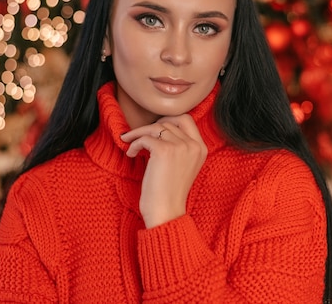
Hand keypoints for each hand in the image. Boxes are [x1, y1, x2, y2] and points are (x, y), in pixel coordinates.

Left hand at [120, 114, 206, 228]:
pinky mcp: (165, 151)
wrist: (166, 212)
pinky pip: (144, 138)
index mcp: (201, 148)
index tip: (155, 129)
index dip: (168, 120)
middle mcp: (193, 145)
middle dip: (151, 126)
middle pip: (169, 122)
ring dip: (138, 135)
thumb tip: (158, 127)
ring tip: (131, 146)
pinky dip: (134, 144)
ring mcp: (180, 147)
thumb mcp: (182, 165)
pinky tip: (131, 154)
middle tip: (139, 135)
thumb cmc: (169, 192)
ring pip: (155, 128)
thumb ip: (179, 146)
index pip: (187, 119)